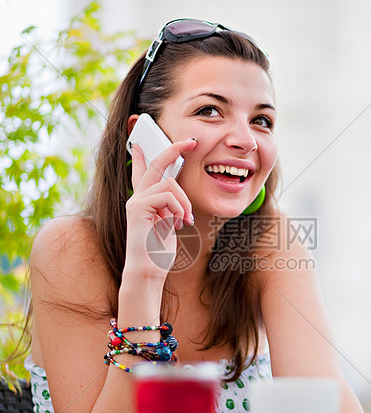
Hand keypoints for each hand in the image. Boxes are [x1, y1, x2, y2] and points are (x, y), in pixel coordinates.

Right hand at [124, 139, 196, 279]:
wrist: (148, 271)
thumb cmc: (159, 252)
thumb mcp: (169, 223)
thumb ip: (170, 206)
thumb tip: (177, 191)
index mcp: (144, 202)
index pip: (142, 173)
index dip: (143, 157)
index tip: (140, 143)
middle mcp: (137, 198)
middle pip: (157, 164)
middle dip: (174, 149)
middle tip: (191, 141)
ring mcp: (136, 201)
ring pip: (170, 183)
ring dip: (184, 202)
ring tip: (185, 221)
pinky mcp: (138, 207)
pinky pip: (168, 195)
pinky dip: (178, 209)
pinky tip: (178, 224)